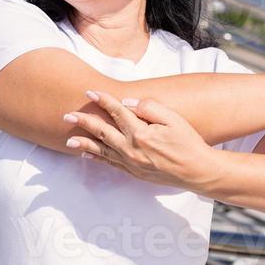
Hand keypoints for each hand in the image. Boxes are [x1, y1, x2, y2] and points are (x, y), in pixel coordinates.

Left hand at [62, 90, 216, 191]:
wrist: (197, 171)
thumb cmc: (188, 142)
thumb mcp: (174, 119)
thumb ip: (149, 108)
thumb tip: (127, 103)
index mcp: (141, 133)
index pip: (117, 112)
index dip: (103, 100)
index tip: (90, 92)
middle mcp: (132, 149)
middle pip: (102, 132)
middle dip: (83, 122)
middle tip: (66, 115)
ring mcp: (131, 162)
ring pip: (101, 150)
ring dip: (84, 143)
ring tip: (68, 139)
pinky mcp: (133, 172)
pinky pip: (110, 163)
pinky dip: (96, 157)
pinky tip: (86, 154)